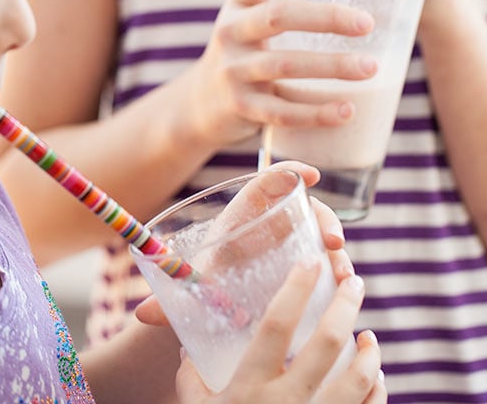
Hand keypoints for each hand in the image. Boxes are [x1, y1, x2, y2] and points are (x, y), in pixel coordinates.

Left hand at [135, 161, 352, 327]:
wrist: (215, 305)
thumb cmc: (204, 285)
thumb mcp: (193, 288)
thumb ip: (168, 298)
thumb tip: (141, 314)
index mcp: (242, 215)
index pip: (267, 182)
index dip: (289, 171)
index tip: (311, 175)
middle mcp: (271, 224)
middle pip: (303, 207)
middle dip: (324, 218)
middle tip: (333, 241)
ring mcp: (292, 243)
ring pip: (321, 234)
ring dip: (336, 249)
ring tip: (343, 273)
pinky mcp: (305, 266)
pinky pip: (326, 259)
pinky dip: (338, 268)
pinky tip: (345, 286)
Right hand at [175, 267, 385, 403]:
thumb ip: (191, 377)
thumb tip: (188, 343)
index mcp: (250, 389)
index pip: (277, 325)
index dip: (295, 289)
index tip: (310, 263)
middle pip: (327, 343)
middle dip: (346, 305)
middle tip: (354, 281)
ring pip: (359, 378)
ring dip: (369, 350)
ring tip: (368, 333)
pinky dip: (378, 390)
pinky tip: (375, 374)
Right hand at [185, 0, 376, 149]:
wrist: (202, 104)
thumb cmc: (245, 53)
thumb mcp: (251, 21)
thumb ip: (287, 6)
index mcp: (238, 4)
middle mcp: (230, 32)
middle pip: (278, 16)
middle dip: (326, 18)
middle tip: (366, 23)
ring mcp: (232, 71)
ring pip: (284, 65)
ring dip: (331, 66)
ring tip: (369, 67)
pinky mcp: (240, 107)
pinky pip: (282, 111)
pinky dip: (317, 112)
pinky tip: (347, 110)